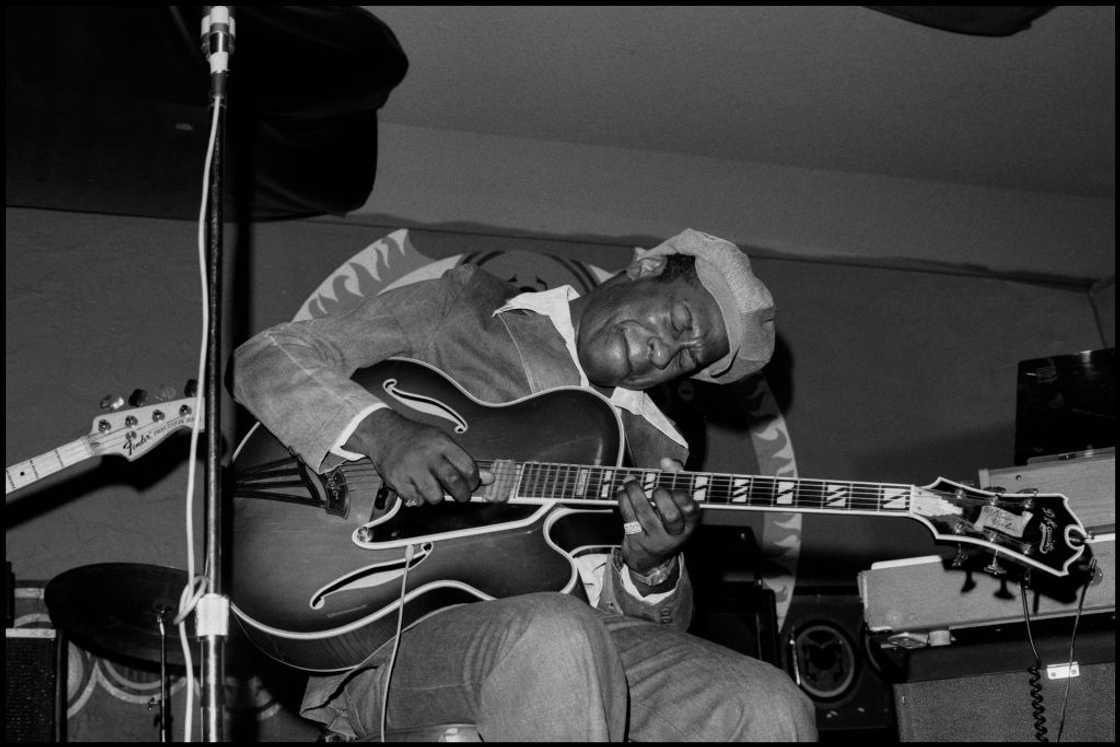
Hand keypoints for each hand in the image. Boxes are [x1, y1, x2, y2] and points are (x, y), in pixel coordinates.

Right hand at [349, 408, 492, 504]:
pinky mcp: (397, 480)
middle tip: (460, 496)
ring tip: (434, 490)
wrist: (384, 433)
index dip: (473, 480)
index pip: (467, 467)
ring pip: (435, 497)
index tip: (471, 484)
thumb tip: (490, 479)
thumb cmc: (417, 439)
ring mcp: (411, 468)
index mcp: (442, 443)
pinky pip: (416, 501)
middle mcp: (427, 455)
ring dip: (438, 498)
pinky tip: (417, 489)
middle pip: (453, 483)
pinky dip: (419, 500)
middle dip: (462, 495)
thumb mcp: (442, 442)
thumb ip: (464, 461)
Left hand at [617, 457, 699, 572]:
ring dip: (636, 492)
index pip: (691, 511)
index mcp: (689, 523)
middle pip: (671, 516)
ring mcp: (655, 539)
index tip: (675, 487)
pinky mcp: (637, 540)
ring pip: (645, 514)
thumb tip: (667, 461)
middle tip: (656, 488)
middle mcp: (675, 534)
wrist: (651, 556)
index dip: (684, 498)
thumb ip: (676, 478)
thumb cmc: (666, 521)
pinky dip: (624, 500)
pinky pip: (629, 517)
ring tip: (631, 480)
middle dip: (662, 497)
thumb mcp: (677, 505)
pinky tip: (622, 489)